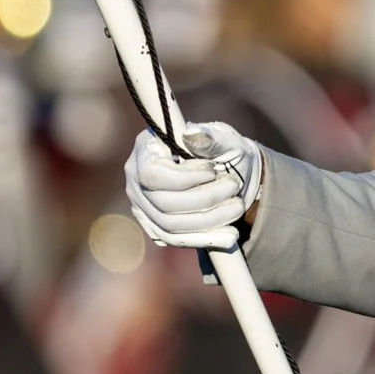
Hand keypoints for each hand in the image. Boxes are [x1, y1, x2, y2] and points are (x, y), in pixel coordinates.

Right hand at [124, 121, 263, 250]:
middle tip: (234, 189)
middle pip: (162, 202)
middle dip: (203, 200)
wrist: (229, 175)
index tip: (213, 172)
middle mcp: (137, 179)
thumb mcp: (224, 140)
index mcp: (146, 149)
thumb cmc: (223, 150)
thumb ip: (211, 138)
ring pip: (170, 225)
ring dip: (208, 221)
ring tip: (237, 209)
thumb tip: (193, 134)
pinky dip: (204, 238)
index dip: (183, 178)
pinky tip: (229, 235)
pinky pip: (176, 239)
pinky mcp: (155, 226)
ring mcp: (143, 206)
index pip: (152, 174)